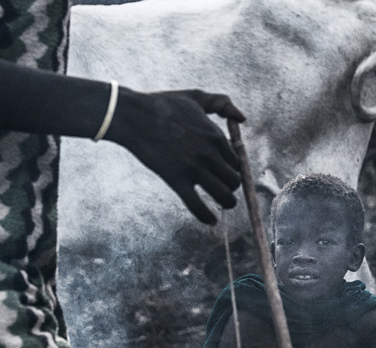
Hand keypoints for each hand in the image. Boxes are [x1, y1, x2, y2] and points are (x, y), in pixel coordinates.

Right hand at [106, 88, 245, 224]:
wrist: (133, 115)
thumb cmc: (164, 105)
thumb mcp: (196, 97)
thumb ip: (221, 103)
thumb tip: (242, 119)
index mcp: (215, 136)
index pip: (237, 162)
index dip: (233, 168)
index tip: (226, 171)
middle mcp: (208, 154)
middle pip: (234, 180)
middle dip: (232, 186)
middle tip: (225, 187)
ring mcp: (193, 168)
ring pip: (223, 195)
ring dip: (227, 202)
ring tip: (224, 203)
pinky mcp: (176, 180)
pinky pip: (197, 206)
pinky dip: (206, 217)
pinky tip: (211, 221)